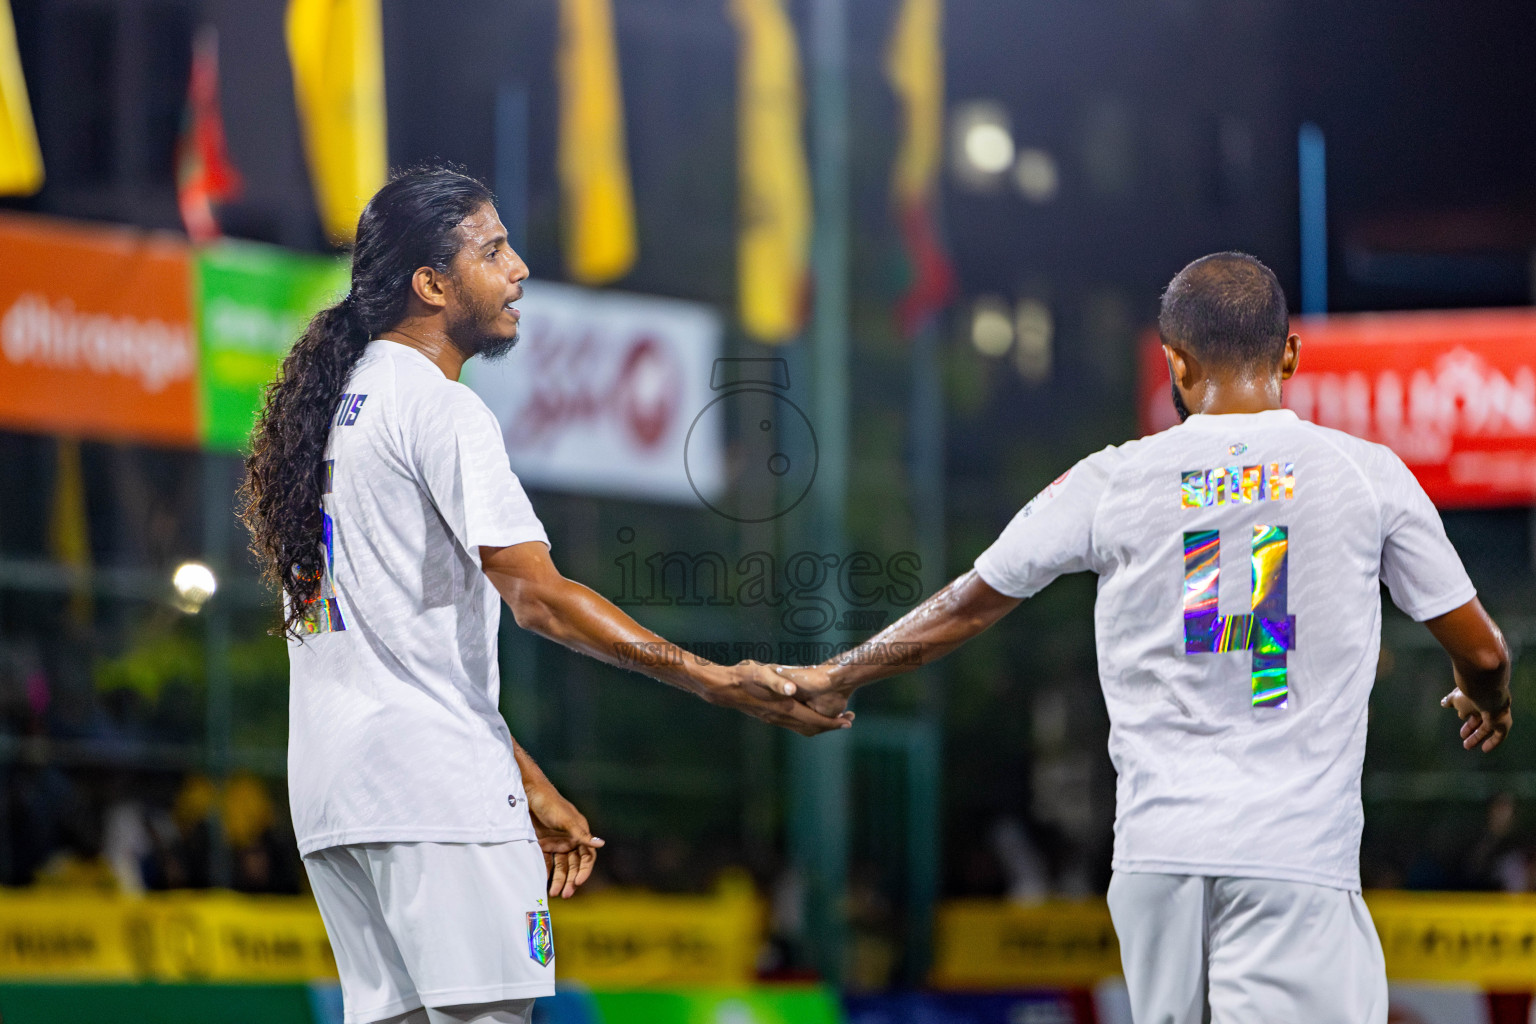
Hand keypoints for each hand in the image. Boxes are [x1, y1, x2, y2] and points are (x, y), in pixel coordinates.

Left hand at [524, 778, 604, 898]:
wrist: (527, 793)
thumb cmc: (550, 803)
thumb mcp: (567, 821)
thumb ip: (582, 835)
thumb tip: (602, 844)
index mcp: (579, 833)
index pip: (587, 857)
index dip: (584, 870)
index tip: (579, 882)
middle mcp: (569, 839)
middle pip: (573, 864)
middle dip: (571, 879)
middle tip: (566, 894)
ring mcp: (555, 842)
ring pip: (560, 866)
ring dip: (559, 879)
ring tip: (554, 893)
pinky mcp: (541, 843)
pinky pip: (545, 861)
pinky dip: (546, 872)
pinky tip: (543, 882)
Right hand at [705, 661, 853, 735]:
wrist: (724, 687)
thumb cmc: (744, 676)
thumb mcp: (762, 673)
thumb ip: (778, 682)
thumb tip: (793, 690)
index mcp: (784, 707)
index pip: (814, 720)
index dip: (833, 723)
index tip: (848, 722)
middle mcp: (781, 717)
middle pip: (812, 728)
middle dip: (831, 726)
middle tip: (849, 721)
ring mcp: (775, 719)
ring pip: (803, 728)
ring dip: (820, 725)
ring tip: (836, 720)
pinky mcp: (770, 716)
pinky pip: (794, 725)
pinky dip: (808, 723)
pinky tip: (811, 714)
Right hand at [1441, 687, 1511, 752]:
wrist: (1488, 692)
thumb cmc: (1470, 694)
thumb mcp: (1455, 699)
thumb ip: (1450, 701)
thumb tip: (1443, 703)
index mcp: (1476, 698)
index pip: (1470, 707)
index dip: (1464, 714)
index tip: (1460, 718)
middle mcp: (1487, 706)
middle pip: (1478, 719)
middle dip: (1469, 728)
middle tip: (1462, 736)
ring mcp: (1496, 715)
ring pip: (1486, 728)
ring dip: (1476, 737)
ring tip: (1466, 746)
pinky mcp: (1503, 724)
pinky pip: (1499, 736)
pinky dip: (1492, 742)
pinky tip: (1484, 750)